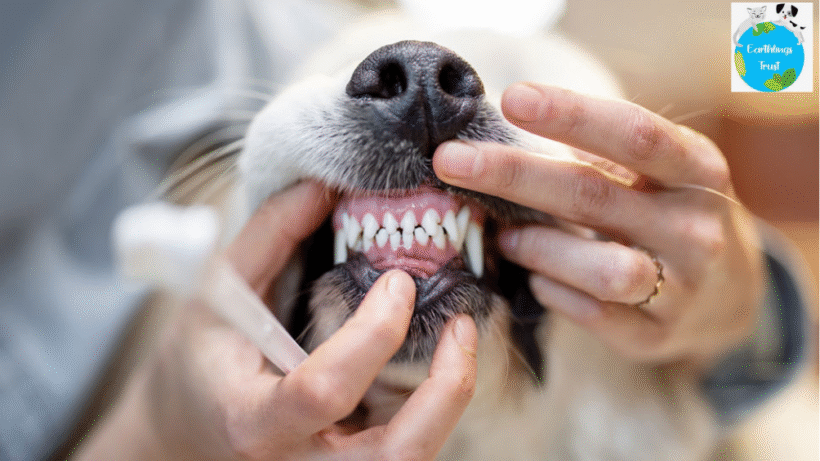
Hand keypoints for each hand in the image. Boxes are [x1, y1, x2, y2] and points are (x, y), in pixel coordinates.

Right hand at [77, 181, 477, 460]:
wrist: (191, 423)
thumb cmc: (202, 357)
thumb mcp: (219, 291)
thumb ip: (270, 236)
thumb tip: (324, 185)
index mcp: (253, 420)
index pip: (322, 392)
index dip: (372, 336)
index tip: (398, 282)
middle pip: (394, 457)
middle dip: (444, 393)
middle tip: (461, 326)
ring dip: (450, 401)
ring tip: (461, 339)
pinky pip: (409, 446)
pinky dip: (434, 405)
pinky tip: (440, 358)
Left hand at [433, 83, 764, 368]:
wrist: (730, 297)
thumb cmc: (670, 215)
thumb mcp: (659, 174)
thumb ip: (601, 155)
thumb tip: (506, 132)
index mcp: (698, 171)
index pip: (634, 135)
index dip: (572, 115)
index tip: (512, 98)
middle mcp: (697, 227)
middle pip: (594, 195)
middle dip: (514, 175)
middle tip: (450, 161)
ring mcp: (683, 288)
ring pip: (600, 268)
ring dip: (538, 247)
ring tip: (506, 237)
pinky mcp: (657, 336)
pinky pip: (593, 315)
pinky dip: (553, 292)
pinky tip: (537, 278)